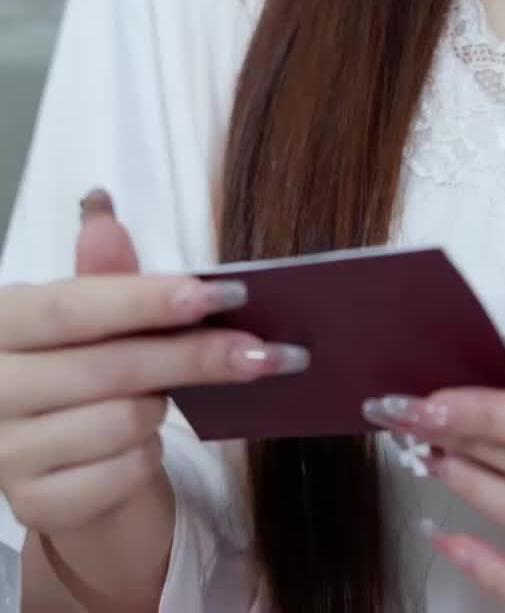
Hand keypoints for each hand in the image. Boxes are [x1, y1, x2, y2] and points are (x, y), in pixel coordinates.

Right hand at [0, 190, 307, 548]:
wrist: (70, 469)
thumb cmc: (88, 374)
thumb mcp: (96, 318)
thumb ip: (104, 272)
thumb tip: (103, 210)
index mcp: (3, 323)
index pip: (72, 307)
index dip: (147, 300)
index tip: (222, 295)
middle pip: (109, 367)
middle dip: (195, 356)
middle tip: (266, 351)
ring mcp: (6, 454)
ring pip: (121, 423)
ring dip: (163, 409)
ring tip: (168, 398)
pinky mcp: (33, 505)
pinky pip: (123, 474)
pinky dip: (149, 457)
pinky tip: (146, 444)